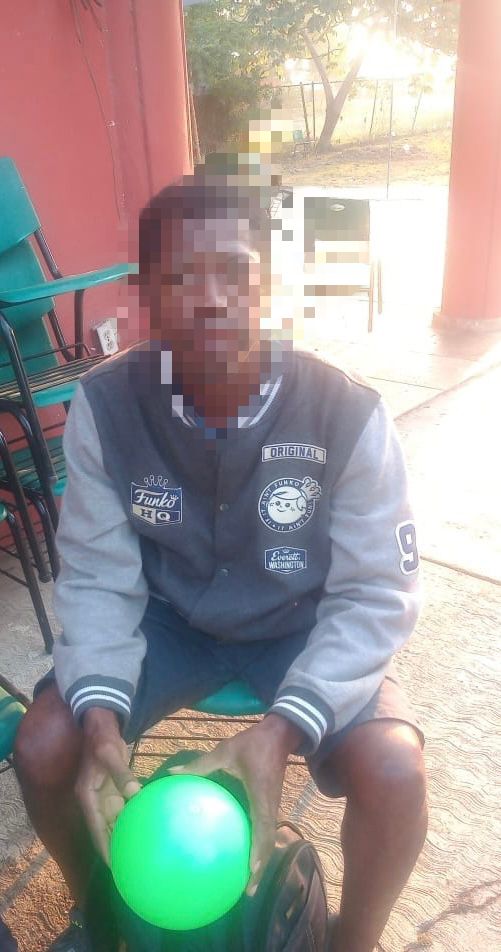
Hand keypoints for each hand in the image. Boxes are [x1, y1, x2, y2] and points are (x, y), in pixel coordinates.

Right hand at [75, 708, 140, 864]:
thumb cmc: (102, 739)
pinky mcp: (113, 791)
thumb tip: (135, 794)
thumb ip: (122, 773)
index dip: (103, 847)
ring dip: (122, 836)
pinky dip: (130, 820)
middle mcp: (93, 801)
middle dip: (113, 848)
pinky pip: (122, 810)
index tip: (113, 866)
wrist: (101, 725)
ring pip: (113, 822)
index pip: (95, 827)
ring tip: (136, 856)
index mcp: (87, 796)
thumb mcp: (109, 753)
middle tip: (128, 868)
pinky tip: (142, 830)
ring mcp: (104, 796)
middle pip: (104, 830)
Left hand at [170, 714, 301, 895]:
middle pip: (268, 843)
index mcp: (261, 795)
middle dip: (260, 868)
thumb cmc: (252, 743)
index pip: (262, 828)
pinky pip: (266, 830)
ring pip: (269, 839)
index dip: (258, 851)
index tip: (249, 871)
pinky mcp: (271, 804)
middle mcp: (270, 805)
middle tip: (247, 892)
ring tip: (248, 883)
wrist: (279, 734)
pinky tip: (244, 854)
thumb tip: (173, 774)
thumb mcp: (226, 750)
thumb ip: (201, 764)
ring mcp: (273, 806)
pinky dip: (259, 846)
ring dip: (261, 861)